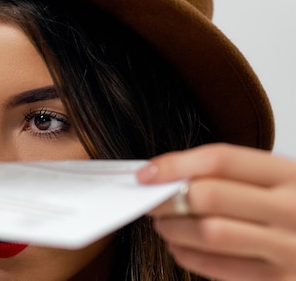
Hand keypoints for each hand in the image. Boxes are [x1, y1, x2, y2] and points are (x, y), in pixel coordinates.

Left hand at [136, 143, 295, 280]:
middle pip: (209, 196)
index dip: (175, 164)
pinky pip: (218, 268)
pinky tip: (180, 247)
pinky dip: (187, 256)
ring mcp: (288, 249)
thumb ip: (228, 175)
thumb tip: (165, 176)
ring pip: (209, 233)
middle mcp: (292, 209)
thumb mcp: (276, 182)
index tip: (146, 173)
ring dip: (173, 228)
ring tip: (164, 224)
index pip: (220, 159)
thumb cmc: (293, 209)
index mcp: (289, 174)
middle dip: (168, 199)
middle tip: (152, 202)